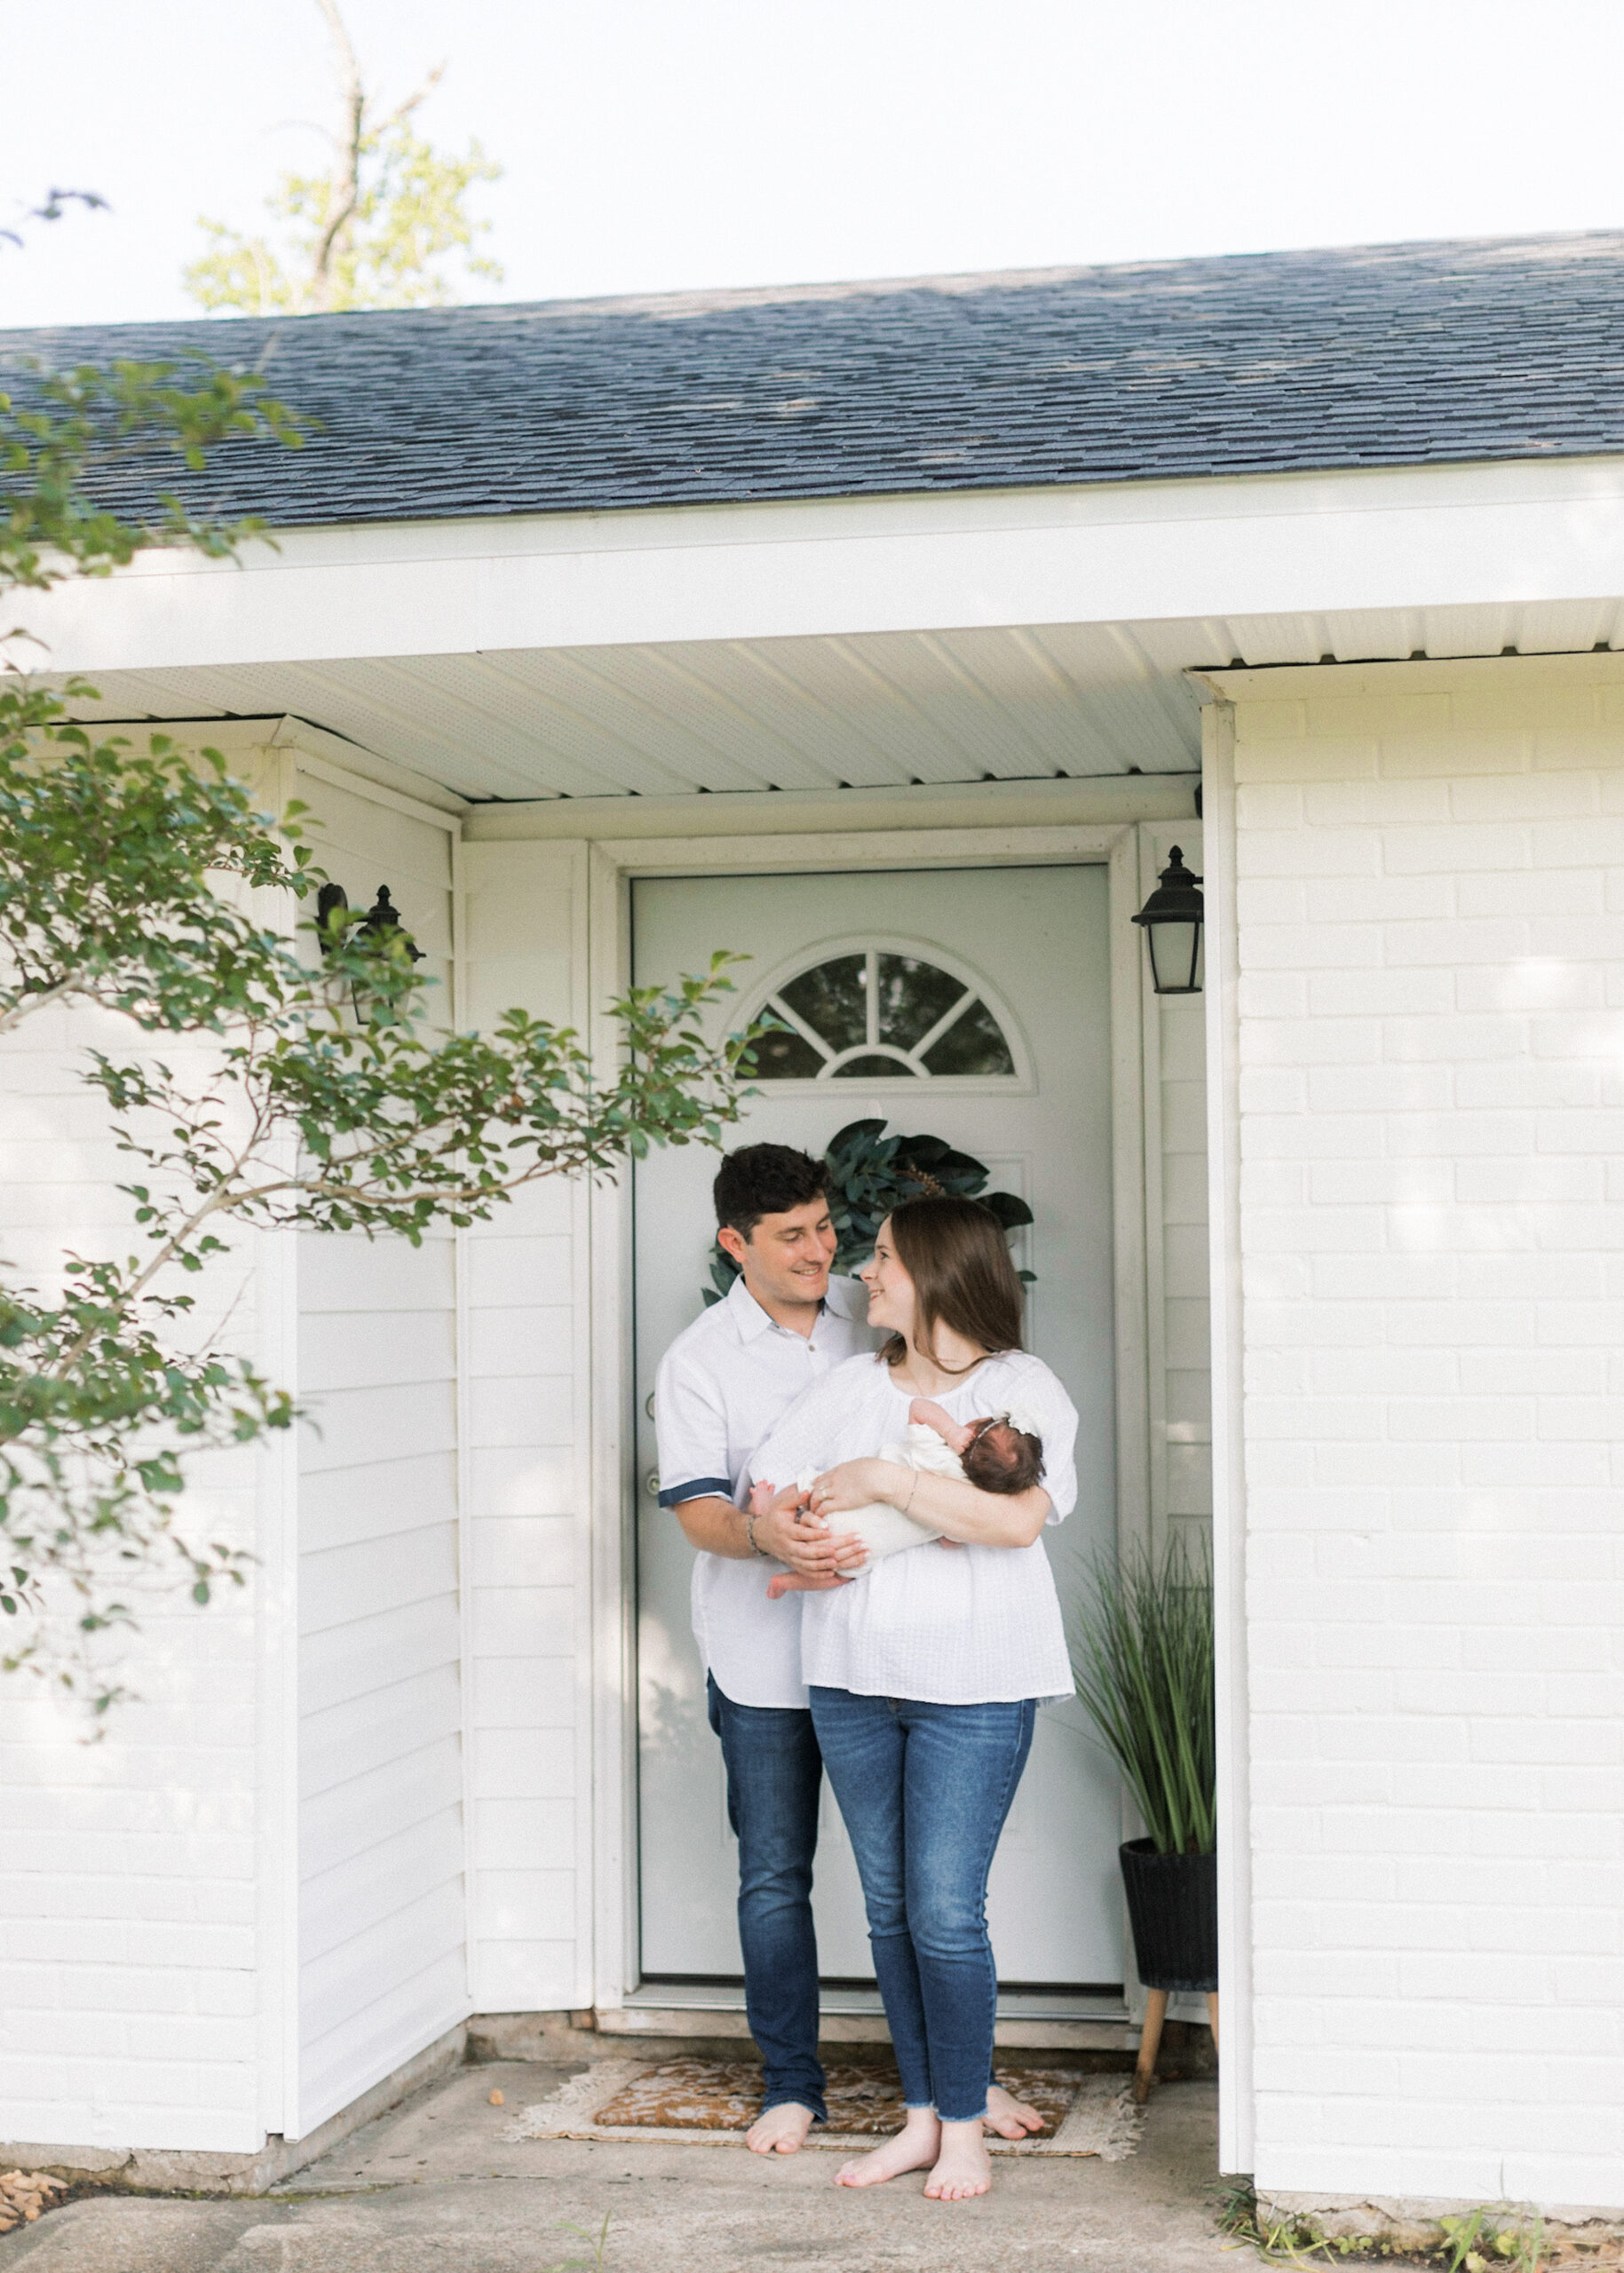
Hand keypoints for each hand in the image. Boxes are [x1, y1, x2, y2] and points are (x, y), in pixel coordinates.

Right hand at [752, 1482, 866, 1578]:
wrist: (762, 1535)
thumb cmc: (775, 1517)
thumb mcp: (781, 1505)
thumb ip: (795, 1498)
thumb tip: (808, 1490)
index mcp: (785, 1530)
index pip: (801, 1533)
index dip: (815, 1533)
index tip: (829, 1531)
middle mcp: (787, 1546)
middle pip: (806, 1552)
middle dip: (823, 1551)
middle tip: (839, 1548)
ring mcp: (790, 1557)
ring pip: (807, 1565)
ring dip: (824, 1564)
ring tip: (839, 1561)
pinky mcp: (794, 1564)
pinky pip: (807, 1572)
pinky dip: (819, 1574)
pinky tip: (833, 1572)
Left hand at [805, 1457, 903, 1517]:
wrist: (879, 1477)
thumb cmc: (877, 1470)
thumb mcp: (863, 1464)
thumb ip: (857, 1469)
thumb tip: (861, 1470)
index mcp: (839, 1470)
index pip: (822, 1477)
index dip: (816, 1485)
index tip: (814, 1492)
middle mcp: (834, 1479)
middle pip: (815, 1487)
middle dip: (810, 1496)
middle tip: (808, 1504)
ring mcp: (836, 1490)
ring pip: (816, 1497)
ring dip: (812, 1506)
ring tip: (811, 1513)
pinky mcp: (841, 1502)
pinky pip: (823, 1508)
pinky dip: (819, 1514)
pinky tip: (818, 1519)